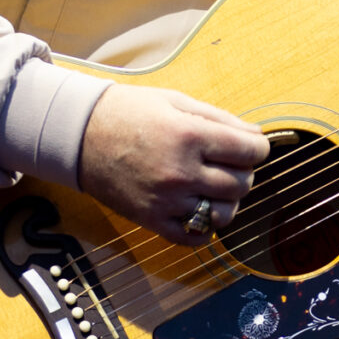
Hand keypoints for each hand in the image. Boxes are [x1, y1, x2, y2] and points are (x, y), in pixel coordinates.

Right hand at [79, 83, 271, 245]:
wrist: (80, 135)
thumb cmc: (130, 112)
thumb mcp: (176, 102)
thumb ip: (220, 119)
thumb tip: (255, 136)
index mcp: (190, 136)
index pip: (249, 152)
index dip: (258, 148)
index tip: (252, 147)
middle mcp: (181, 172)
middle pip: (241, 184)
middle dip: (244, 172)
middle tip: (230, 163)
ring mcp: (166, 200)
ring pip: (223, 214)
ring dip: (228, 201)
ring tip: (215, 187)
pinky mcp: (151, 220)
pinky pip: (193, 237)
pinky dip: (204, 228)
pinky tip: (200, 209)